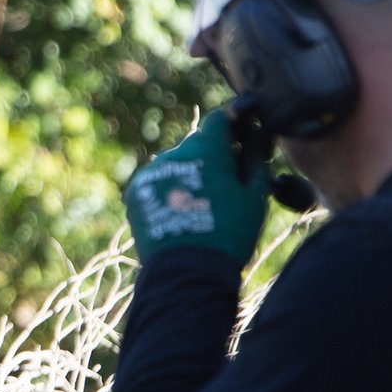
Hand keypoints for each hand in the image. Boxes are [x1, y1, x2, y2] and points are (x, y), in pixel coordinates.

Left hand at [123, 109, 269, 265]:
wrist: (186, 273)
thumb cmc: (229, 234)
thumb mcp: (253, 194)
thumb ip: (253, 157)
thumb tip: (256, 133)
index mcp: (205, 149)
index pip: (222, 118)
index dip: (238, 120)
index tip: (248, 127)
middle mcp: (173, 154)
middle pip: (198, 142)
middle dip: (215, 153)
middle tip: (230, 177)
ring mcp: (151, 173)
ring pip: (177, 162)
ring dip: (191, 171)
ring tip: (205, 202)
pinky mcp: (136, 192)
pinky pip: (159, 180)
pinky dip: (171, 188)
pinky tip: (184, 210)